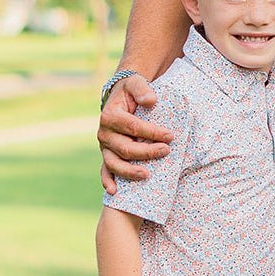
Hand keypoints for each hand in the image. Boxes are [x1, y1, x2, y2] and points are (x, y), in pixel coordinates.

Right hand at [98, 74, 170, 192]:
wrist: (121, 96)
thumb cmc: (131, 90)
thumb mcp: (135, 83)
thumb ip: (142, 89)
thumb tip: (151, 101)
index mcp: (110, 115)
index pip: (133, 127)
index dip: (152, 132)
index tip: (170, 135)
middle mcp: (104, 133)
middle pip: (125, 148)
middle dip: (146, 152)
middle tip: (166, 151)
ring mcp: (104, 146)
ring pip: (114, 163)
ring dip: (129, 171)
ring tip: (147, 175)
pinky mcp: (106, 154)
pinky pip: (105, 170)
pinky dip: (108, 181)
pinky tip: (115, 191)